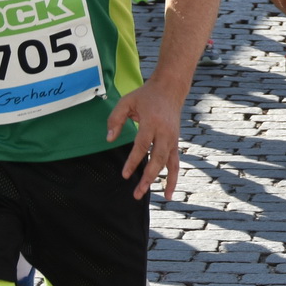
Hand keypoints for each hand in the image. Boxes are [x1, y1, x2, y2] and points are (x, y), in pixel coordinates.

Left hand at [105, 82, 182, 199]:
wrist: (170, 89)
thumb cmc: (146, 96)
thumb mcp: (126, 101)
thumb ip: (115, 119)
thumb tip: (109, 139)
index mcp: (152, 122)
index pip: (143, 145)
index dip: (133, 161)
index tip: (125, 175)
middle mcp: (165, 132)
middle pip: (158, 159)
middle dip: (148, 177)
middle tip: (137, 193)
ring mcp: (173, 138)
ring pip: (168, 163)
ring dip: (160, 181)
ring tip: (152, 196)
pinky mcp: (176, 142)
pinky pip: (176, 163)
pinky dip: (173, 178)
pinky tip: (168, 193)